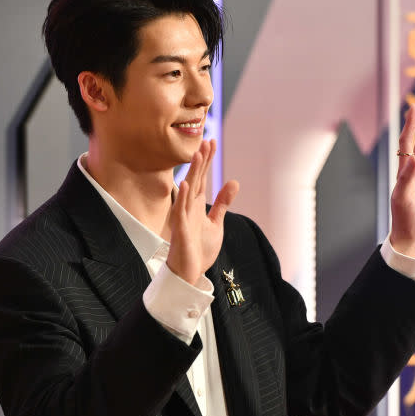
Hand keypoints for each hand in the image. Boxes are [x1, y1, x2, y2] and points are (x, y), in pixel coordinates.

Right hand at [167, 140, 238, 284]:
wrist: (190, 273)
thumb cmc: (200, 250)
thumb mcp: (216, 224)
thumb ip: (222, 204)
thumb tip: (234, 182)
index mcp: (197, 205)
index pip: (202, 178)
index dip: (207, 161)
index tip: (211, 142)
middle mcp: (189, 207)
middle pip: (196, 179)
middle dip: (202, 161)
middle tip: (206, 141)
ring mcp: (184, 217)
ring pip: (188, 190)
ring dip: (193, 173)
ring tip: (198, 155)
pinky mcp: (181, 229)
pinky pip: (180, 210)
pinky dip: (183, 197)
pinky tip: (185, 184)